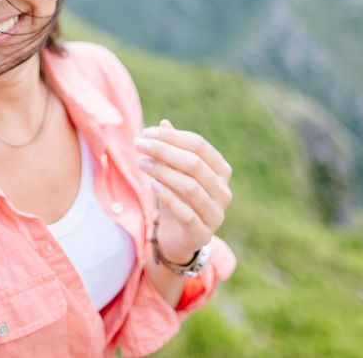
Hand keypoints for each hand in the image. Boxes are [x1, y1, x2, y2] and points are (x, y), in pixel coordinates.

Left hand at [135, 119, 232, 264]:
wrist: (176, 239)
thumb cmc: (176, 199)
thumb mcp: (173, 171)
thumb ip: (172, 149)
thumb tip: (164, 123)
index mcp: (221, 171)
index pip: (199, 145)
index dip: (172, 136)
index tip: (146, 132)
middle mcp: (224, 192)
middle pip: (195, 163)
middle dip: (164, 150)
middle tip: (139, 144)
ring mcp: (216, 214)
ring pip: (190, 186)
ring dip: (162, 171)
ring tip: (141, 163)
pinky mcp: (202, 234)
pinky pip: (185, 212)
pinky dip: (168, 196)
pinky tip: (152, 185)